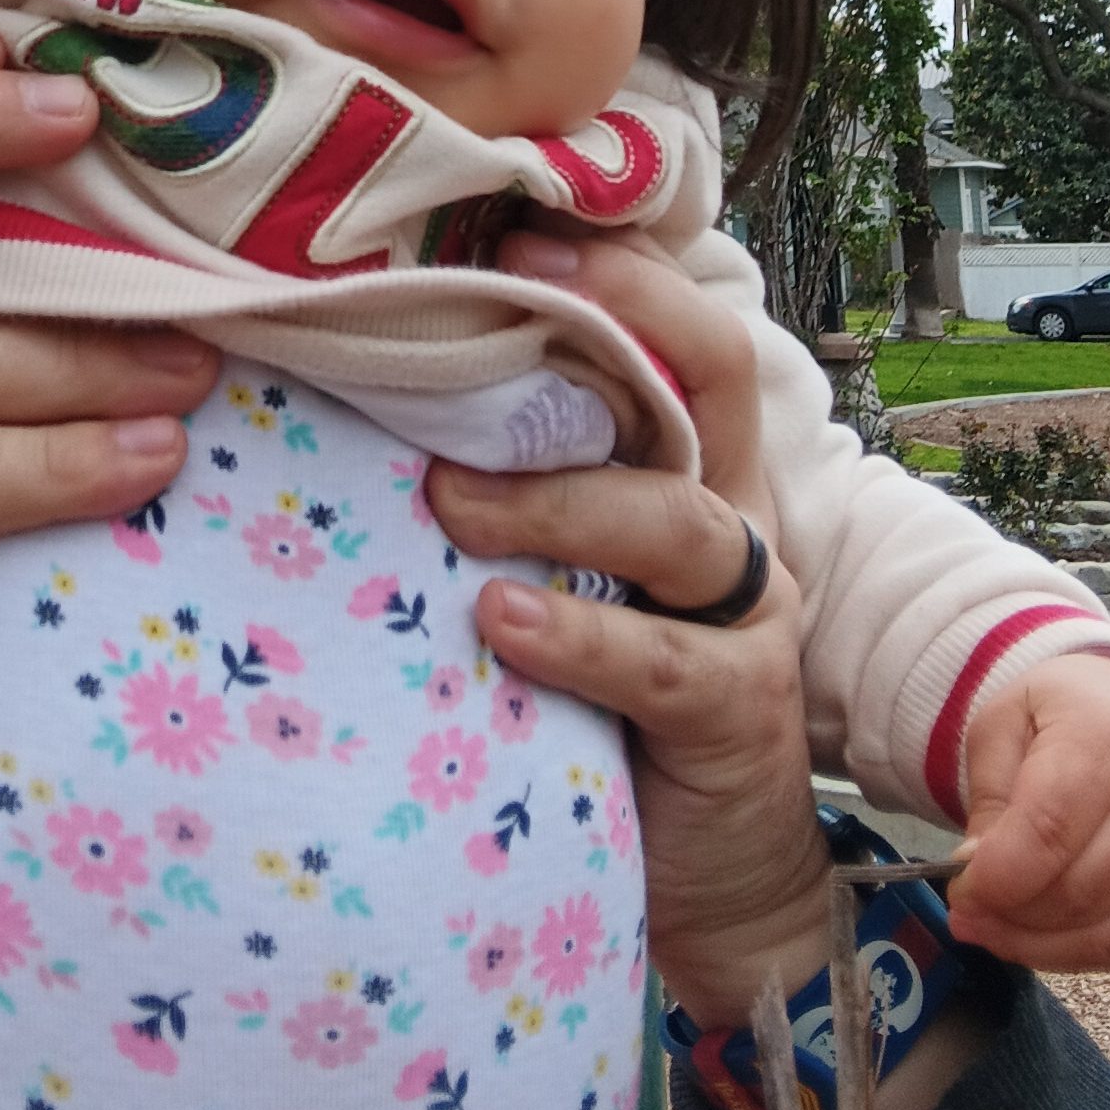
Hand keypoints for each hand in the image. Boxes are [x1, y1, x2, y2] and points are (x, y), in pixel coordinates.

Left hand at [430, 235, 834, 1031]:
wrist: (709, 886)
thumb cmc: (602, 704)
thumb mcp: (564, 571)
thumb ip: (507, 488)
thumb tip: (362, 401)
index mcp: (691, 467)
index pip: (681, 330)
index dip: (617, 267)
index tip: (514, 223)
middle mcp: (733, 519)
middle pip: (711, 377)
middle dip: (623, 314)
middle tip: (502, 288)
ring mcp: (747, 615)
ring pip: (678, 516)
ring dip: (558, 498)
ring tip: (447, 503)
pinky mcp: (735, 711)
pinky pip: (665, 659)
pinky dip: (579, 634)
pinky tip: (500, 623)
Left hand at [950, 651, 1109, 969]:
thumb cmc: (1053, 720)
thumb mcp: (998, 729)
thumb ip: (988, 799)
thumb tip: (978, 874)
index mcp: (1104, 741)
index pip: (1051, 829)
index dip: (998, 877)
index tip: (959, 891)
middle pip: (1080, 892)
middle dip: (1010, 917)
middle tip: (966, 914)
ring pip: (1109, 934)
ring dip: (1038, 947)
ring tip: (993, 930)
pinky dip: (1077, 958)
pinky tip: (1038, 939)